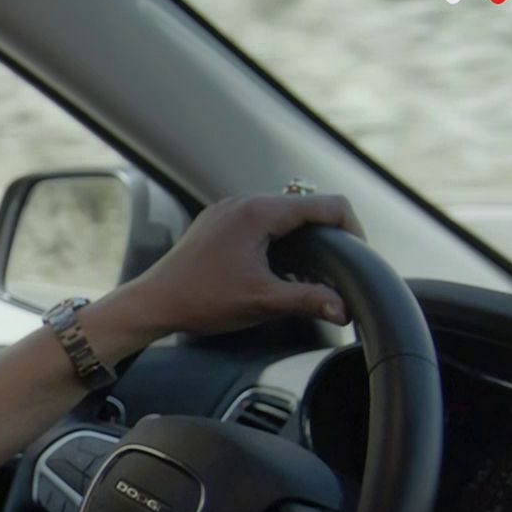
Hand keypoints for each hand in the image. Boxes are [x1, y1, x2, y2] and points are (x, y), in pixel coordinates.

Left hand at [115, 192, 367, 337]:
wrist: (153, 302)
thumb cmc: (201, 300)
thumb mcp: (262, 302)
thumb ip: (308, 300)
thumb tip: (344, 309)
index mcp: (258, 213)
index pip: (326, 205)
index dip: (352, 229)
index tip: (358, 257)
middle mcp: (243, 202)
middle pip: (305, 206)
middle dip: (328, 235)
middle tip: (338, 268)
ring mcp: (228, 210)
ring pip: (283, 213)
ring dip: (302, 237)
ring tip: (312, 270)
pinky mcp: (218, 222)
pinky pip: (261, 220)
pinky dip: (278, 238)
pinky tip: (280, 266)